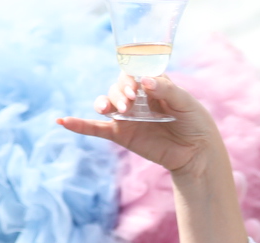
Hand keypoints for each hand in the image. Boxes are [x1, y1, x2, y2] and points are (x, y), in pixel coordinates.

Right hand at [58, 76, 223, 174]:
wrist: (196, 153)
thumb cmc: (194, 122)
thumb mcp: (185, 103)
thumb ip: (165, 91)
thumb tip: (144, 82)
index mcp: (151, 84)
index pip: (133, 72)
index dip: (131, 77)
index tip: (138, 87)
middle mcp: (136, 97)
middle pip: (117, 87)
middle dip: (120, 92)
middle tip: (130, 103)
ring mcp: (127, 116)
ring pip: (107, 103)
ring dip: (105, 103)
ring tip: (110, 109)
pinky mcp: (121, 134)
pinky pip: (96, 129)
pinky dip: (79, 125)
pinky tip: (62, 122)